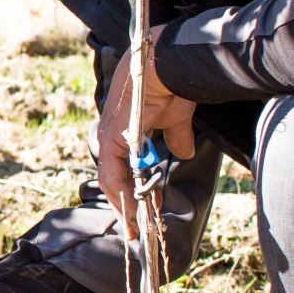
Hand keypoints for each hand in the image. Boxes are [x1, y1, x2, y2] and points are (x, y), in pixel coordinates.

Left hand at [95, 27, 195, 238]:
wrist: (170, 61)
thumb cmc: (172, 83)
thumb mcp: (175, 117)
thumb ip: (176, 137)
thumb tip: (184, 151)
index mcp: (123, 129)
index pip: (120, 167)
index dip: (128, 191)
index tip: (139, 213)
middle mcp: (111, 133)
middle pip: (111, 177)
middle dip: (123, 206)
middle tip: (134, 230)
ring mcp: (110, 135)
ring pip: (110, 179)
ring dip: (124, 204)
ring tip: (136, 226)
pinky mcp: (114, 137)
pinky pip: (114, 173)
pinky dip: (124, 193)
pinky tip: (134, 209)